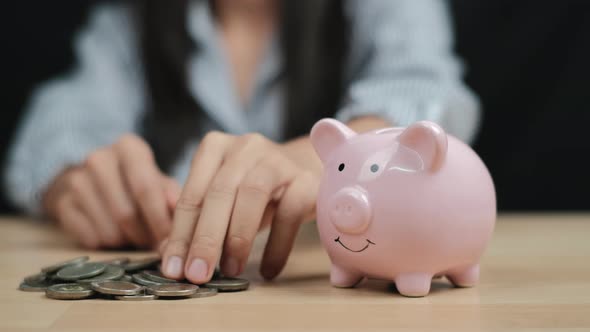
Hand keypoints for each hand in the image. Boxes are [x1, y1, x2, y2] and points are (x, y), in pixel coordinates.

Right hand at [43, 134, 180, 248]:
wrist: (92, 182)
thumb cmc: (135, 183)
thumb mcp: (158, 182)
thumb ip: (171, 196)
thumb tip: (179, 212)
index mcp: (128, 147)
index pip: (145, 187)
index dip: (160, 219)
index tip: (171, 241)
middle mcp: (99, 158)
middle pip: (126, 213)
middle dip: (145, 236)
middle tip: (155, 245)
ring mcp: (76, 180)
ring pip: (109, 230)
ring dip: (127, 241)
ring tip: (135, 236)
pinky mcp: (61, 202)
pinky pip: (90, 238)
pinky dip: (107, 244)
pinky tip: (113, 235)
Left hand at [160, 132, 319, 282]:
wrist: (305, 171)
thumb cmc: (254, 192)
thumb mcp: (224, 200)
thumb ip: (198, 223)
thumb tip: (173, 259)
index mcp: (215, 148)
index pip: (192, 194)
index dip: (179, 234)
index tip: (172, 269)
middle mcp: (245, 147)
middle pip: (219, 192)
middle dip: (205, 238)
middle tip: (197, 274)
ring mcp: (277, 160)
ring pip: (252, 195)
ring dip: (237, 238)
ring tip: (231, 270)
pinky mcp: (306, 179)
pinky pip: (288, 213)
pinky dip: (276, 246)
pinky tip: (268, 270)